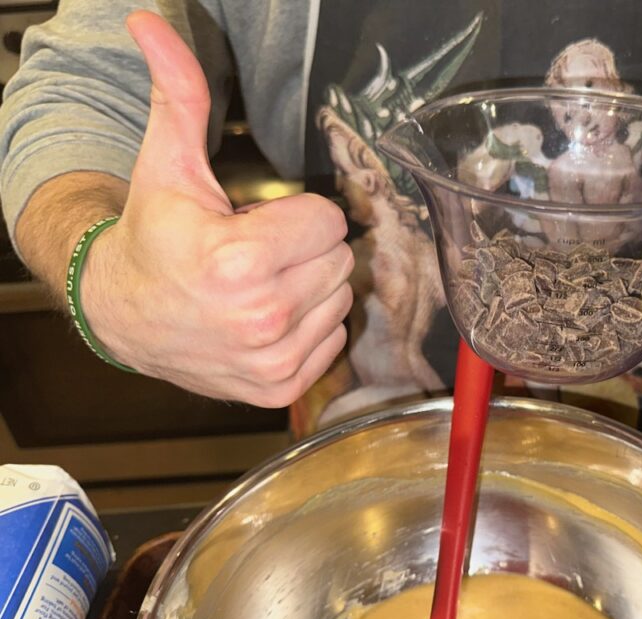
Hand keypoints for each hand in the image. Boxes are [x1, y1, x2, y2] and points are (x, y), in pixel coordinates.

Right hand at [83, 11, 352, 406]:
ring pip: (342, 299)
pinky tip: (266, 320)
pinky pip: (335, 340)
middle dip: (306, 250)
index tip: (257, 223)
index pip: (329, 221)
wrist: (125, 315)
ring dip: (311, 288)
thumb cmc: (154, 238)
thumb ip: (179, 97)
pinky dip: (310, 327)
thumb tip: (153, 25)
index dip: (297, 215)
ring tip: (258, 288)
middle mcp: (262, 318)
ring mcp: (273, 358)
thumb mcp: (167, 165)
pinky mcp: (281, 386)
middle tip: (258, 256)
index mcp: (240, 261)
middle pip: (341, 260)